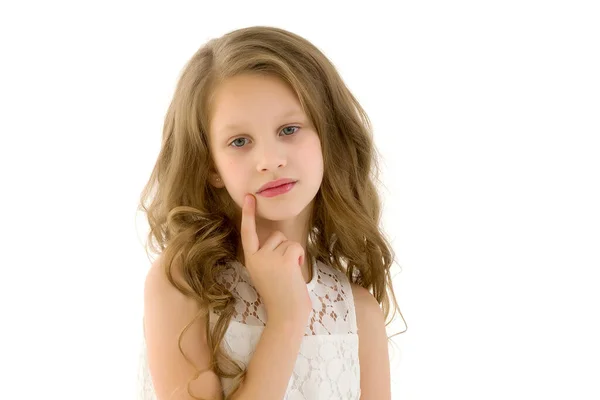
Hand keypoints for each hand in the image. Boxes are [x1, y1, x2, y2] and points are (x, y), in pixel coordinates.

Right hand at [239, 194, 311, 326]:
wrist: (285, 315)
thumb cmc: (280, 297)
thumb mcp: (267, 273)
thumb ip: (268, 256)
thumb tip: (280, 239)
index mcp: (251, 260)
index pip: (248, 233)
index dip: (248, 214)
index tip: (249, 197)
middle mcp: (256, 257)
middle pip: (276, 236)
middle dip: (284, 248)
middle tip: (284, 271)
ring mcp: (269, 257)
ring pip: (287, 241)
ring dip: (293, 255)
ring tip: (289, 274)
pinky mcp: (284, 259)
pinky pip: (296, 247)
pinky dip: (300, 258)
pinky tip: (295, 272)